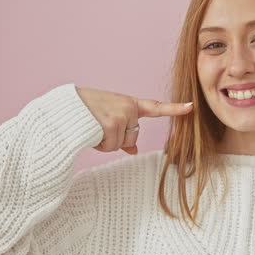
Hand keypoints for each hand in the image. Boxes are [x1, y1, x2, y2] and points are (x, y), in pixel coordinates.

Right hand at [76, 86, 192, 153]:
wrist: (64, 108)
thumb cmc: (83, 112)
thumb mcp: (106, 118)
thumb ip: (122, 132)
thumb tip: (134, 151)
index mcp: (128, 103)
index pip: (155, 107)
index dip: (174, 108)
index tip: (191, 107)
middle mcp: (128, 107)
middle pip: (133, 137)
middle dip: (116, 139)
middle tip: (98, 126)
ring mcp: (121, 115)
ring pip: (121, 144)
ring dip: (105, 142)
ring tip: (92, 127)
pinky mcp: (112, 124)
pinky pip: (112, 146)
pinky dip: (100, 144)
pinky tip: (90, 131)